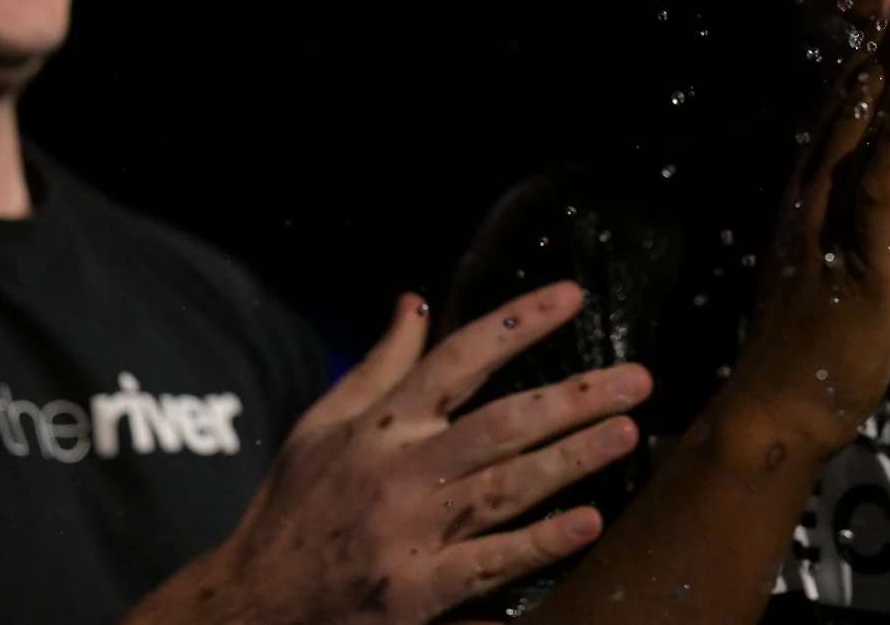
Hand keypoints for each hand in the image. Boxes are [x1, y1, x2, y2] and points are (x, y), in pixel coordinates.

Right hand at [184, 282, 650, 624]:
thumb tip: (417, 303)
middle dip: (573, 397)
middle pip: (500, 423)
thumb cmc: (295, 508)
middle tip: (638, 378)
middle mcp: (399, 471)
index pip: (460, 358)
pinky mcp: (417, 591)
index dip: (519, 323)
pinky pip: (491, 562)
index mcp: (381, 426)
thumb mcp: (323, 425)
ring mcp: (410, 533)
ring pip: (506, 486)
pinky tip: (588, 522)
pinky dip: (540, 542)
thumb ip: (379, 365)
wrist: (251, 604)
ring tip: (627, 432)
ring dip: (571, 458)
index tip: (574, 296)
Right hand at [723, 0, 889, 458]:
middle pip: (858, 101)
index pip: (859, 110)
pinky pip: (878, 189)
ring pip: (865, 129)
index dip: (888, 52)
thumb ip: (870, 213)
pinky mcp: (856, 260)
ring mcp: (831, 222)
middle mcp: (818, 194)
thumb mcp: (854, 261)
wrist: (783, 413)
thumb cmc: (824, 344)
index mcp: (824, 195)